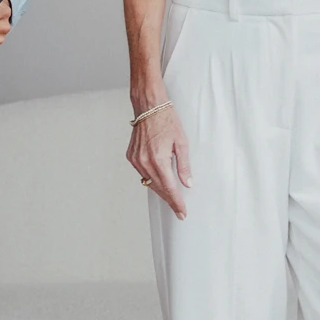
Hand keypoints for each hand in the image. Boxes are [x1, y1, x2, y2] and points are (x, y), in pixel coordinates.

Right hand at [126, 102, 192, 219]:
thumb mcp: (182, 142)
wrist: (149, 107)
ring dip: (160, 190)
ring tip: (171, 196)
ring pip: (149, 183)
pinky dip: (151, 178)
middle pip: (158, 188)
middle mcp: (144, 162)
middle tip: (179, 209)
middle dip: (170, 199)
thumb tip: (187, 183)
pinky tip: (159, 179)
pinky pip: (142, 174)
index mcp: (159, 159)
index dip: (176, 202)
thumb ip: (184, 165)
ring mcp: (136, 160)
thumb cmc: (166, 120)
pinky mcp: (131, 157)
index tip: (182, 212)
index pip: (169, 188)